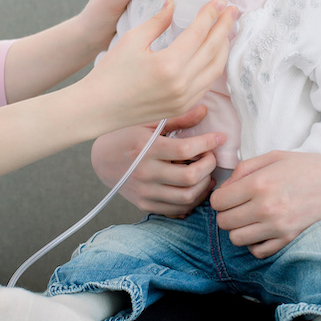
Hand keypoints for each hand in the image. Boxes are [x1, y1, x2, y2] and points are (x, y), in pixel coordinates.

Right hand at [82, 0, 235, 131]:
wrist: (98, 108)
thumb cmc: (110, 73)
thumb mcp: (132, 40)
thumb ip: (158, 21)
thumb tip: (174, 4)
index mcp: (168, 64)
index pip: (199, 33)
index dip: (211, 14)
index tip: (219, 1)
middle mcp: (181, 84)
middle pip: (213, 50)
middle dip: (225, 27)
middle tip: (233, 10)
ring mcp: (184, 98)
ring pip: (216, 69)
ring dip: (224, 46)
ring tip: (226, 29)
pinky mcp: (182, 107)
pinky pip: (207, 84)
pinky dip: (214, 65)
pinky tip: (213, 53)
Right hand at [92, 106, 224, 216]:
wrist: (101, 160)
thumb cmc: (126, 136)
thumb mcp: (148, 122)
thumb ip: (177, 118)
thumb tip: (203, 111)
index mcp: (146, 148)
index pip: (185, 149)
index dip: (208, 143)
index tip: (219, 137)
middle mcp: (145, 172)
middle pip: (190, 177)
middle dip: (209, 165)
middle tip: (210, 155)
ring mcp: (145, 191)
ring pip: (186, 197)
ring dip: (204, 186)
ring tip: (206, 173)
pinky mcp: (145, 204)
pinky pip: (176, 209)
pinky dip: (192, 200)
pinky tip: (195, 186)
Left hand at [210, 151, 320, 258]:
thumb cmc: (308, 168)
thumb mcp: (274, 157)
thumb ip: (244, 169)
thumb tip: (224, 188)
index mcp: (259, 184)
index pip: (218, 201)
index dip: (220, 197)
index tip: (230, 195)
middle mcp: (265, 209)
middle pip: (223, 222)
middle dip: (226, 213)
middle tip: (239, 206)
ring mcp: (277, 228)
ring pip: (236, 239)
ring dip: (238, 229)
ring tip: (250, 218)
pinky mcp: (288, 241)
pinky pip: (257, 252)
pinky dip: (255, 243)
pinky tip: (262, 230)